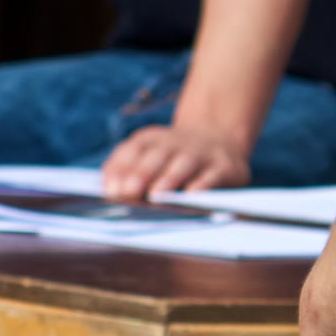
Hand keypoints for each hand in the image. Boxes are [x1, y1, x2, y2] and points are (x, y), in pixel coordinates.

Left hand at [101, 124, 251, 201]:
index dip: (121, 169)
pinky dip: (201, 186)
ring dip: (169, 179)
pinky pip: (212, 176)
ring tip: (156, 195)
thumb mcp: (149, 155)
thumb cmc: (174, 159)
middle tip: (130, 194)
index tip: (112, 191)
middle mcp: (176, 142)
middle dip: (141, 174)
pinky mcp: (224, 167)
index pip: (133, 150)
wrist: (220, 140)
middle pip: (156, 156)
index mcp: (151, 139)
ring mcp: (202, 153)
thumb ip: (126, 170)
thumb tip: (110, 193)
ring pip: (183, 164)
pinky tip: (190, 197)